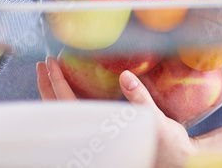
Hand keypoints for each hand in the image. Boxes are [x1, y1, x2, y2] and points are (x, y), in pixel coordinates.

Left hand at [37, 57, 197, 167]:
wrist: (177, 161)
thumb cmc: (168, 144)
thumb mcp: (156, 120)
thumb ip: (139, 98)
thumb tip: (126, 76)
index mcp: (101, 132)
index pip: (70, 105)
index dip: (58, 83)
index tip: (51, 64)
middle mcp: (94, 137)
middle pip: (60, 112)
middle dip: (48, 87)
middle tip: (43, 65)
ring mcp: (97, 137)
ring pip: (67, 116)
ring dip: (56, 95)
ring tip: (50, 74)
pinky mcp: (104, 136)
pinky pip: (79, 117)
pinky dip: (69, 102)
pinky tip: (70, 90)